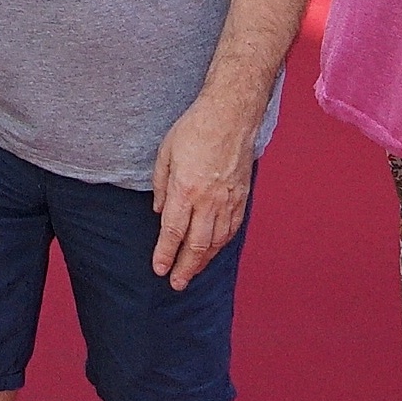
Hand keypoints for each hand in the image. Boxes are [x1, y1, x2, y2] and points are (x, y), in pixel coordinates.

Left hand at [147, 93, 257, 288]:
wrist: (230, 116)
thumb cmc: (195, 130)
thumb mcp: (165, 153)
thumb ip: (161, 186)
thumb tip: (160, 213)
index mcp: (185, 189)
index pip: (173, 232)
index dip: (165, 254)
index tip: (159, 270)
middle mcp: (208, 200)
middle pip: (195, 244)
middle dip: (185, 268)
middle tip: (176, 284)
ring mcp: (227, 201)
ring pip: (215, 241)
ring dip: (203, 261)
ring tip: (192, 273)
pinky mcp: (241, 198)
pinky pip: (231, 229)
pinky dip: (221, 245)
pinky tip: (213, 251)